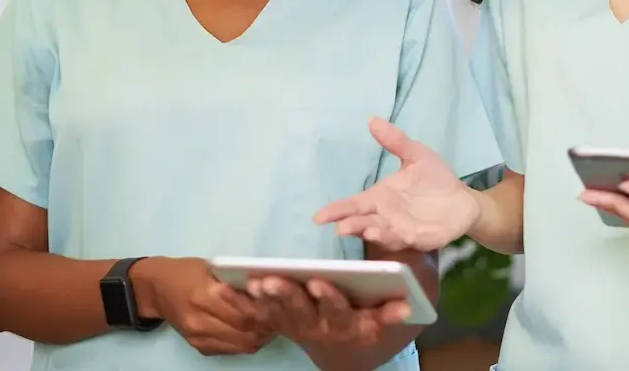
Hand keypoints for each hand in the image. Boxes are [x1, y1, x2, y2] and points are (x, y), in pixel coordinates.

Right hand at [133, 257, 273, 354]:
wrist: (156, 289)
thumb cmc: (186, 271)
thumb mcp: (212, 268)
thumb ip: (235, 281)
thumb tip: (267, 289)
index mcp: (205, 296)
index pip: (245, 312)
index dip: (265, 311)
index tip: (280, 304)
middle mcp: (201, 320)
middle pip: (245, 332)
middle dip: (267, 326)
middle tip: (282, 316)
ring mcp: (199, 336)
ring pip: (241, 345)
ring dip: (260, 337)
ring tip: (271, 324)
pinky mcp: (198, 346)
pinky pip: (230, 350)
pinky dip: (245, 342)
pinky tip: (253, 330)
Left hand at [246, 275, 410, 346]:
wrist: (345, 349)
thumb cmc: (366, 318)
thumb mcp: (382, 315)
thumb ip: (392, 309)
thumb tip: (407, 304)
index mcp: (344, 322)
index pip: (337, 310)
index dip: (328, 298)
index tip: (318, 282)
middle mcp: (316, 327)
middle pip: (300, 310)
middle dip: (285, 294)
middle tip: (271, 280)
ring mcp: (294, 325)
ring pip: (276, 311)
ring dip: (261, 297)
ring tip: (250, 280)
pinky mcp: (277, 321)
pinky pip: (255, 312)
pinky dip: (237, 300)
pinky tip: (221, 285)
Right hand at [312, 117, 478, 251]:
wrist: (462, 199)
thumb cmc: (434, 179)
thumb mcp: (415, 155)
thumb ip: (395, 141)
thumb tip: (373, 120)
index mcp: (380, 198)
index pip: (354, 205)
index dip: (336, 211)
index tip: (318, 217)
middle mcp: (385, 216)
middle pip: (362, 223)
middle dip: (351, 225)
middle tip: (339, 227)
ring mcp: (401, 229)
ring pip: (382, 234)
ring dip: (372, 234)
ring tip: (363, 231)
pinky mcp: (420, 239)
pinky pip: (406, 240)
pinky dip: (396, 239)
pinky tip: (391, 235)